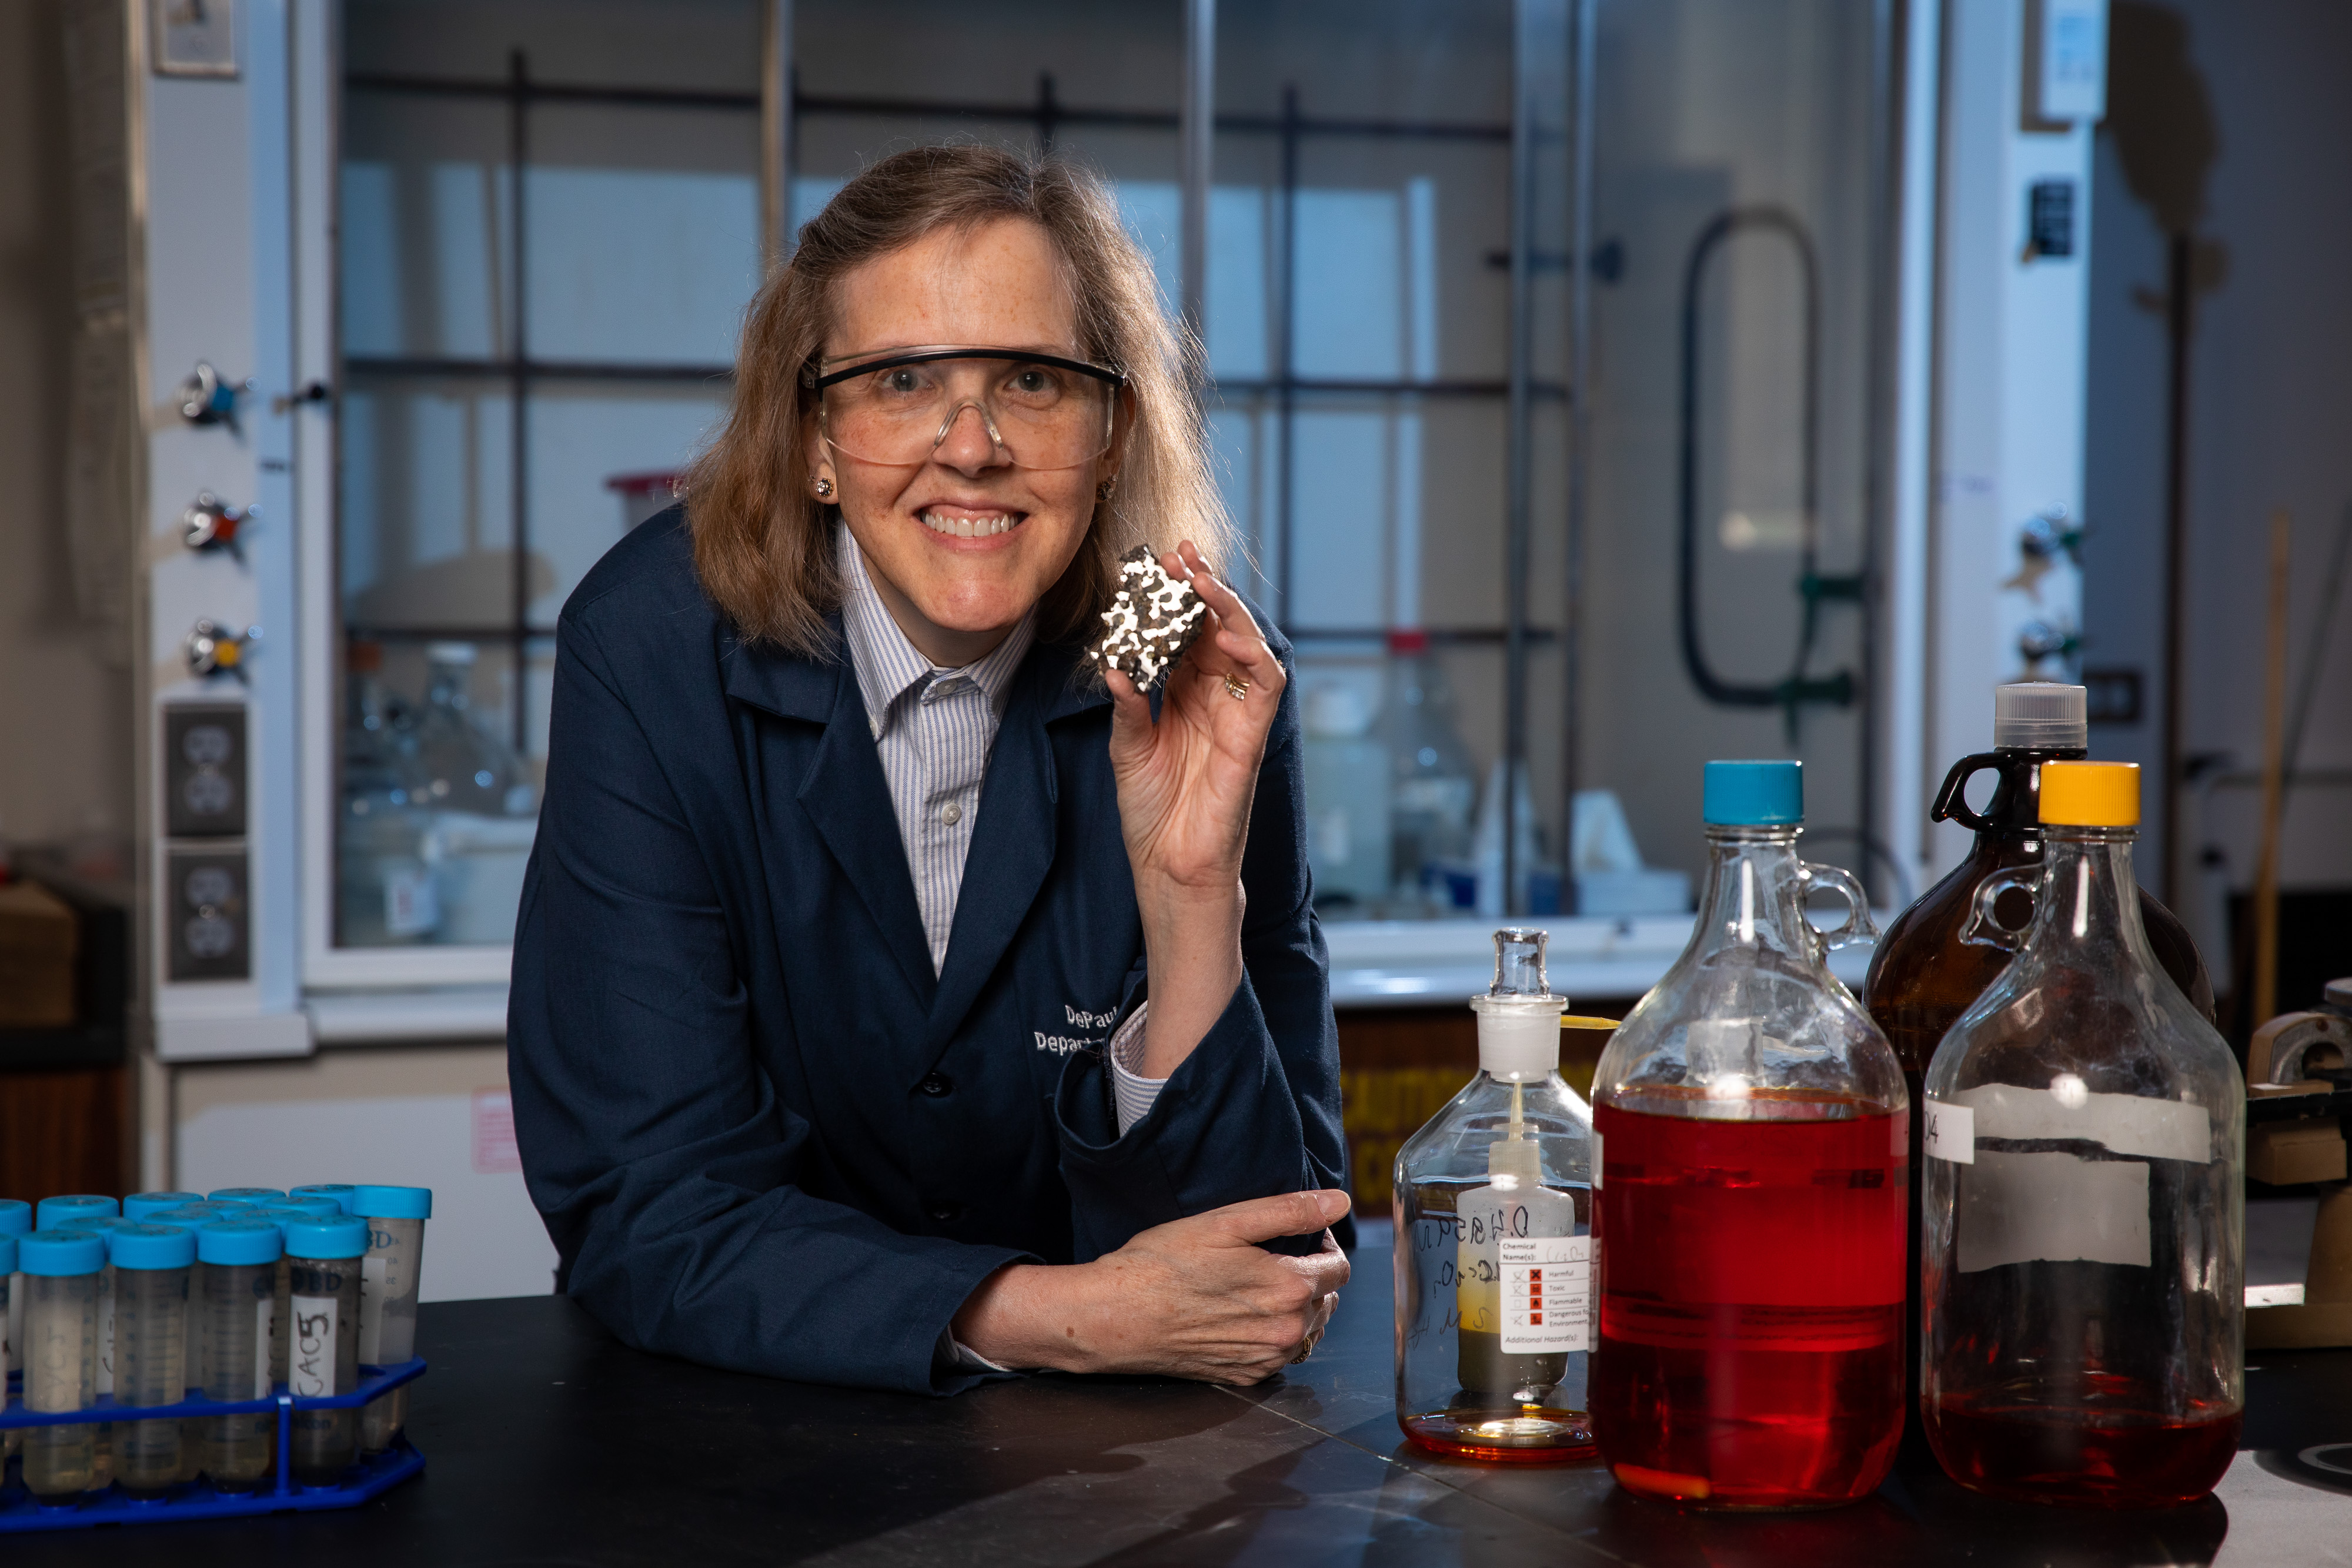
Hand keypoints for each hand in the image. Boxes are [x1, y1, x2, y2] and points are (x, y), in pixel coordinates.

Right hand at [951, 1190, 1351, 1382]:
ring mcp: (1266, 1360)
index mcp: (1290, 1289)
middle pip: (1326, 1300)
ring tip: (1260, 1285)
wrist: (1116, 1317)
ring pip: (1307, 1330)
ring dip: (1298, 1308)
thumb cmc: (1164, 1263)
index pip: (1339, 1268)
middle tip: (1272, 1255)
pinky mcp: (1245, 1377)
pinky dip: (1276, 1335)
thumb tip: (1339, 1201)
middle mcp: (1287, 1332)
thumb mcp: (1227, 1222)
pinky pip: (1281, 1355)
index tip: (1299, 1233)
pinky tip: (1246, 1315)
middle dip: (1310, 1275)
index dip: (1323, 1243)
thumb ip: (1290, 1211)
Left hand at [1102, 542, 1286, 1077]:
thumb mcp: (1127, 748)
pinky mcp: (1252, 737)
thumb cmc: (1152, 813)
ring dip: (1229, 610)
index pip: (1185, 633)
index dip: (1174, 598)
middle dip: (1202, 589)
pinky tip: (1227, 633)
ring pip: (1248, 646)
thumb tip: (1117, 662)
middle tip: (1181, 555)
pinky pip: (1266, 685)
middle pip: (1217, 629)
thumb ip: (1129, 703)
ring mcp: (1237, 715)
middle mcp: (1215, 698)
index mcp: (1184, 695)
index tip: (1156, 563)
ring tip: (1202, 581)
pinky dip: (1253, 654)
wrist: (1170, 869)